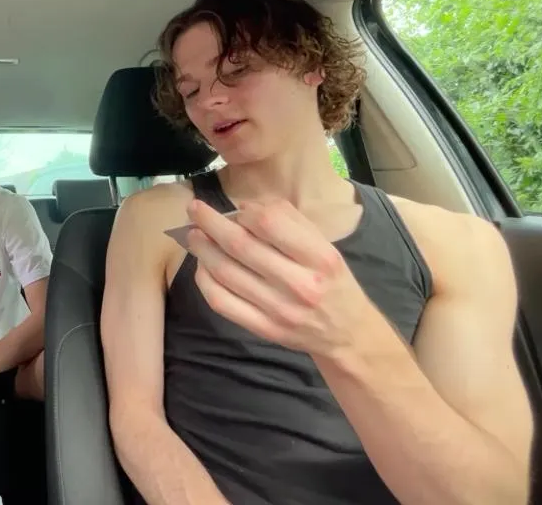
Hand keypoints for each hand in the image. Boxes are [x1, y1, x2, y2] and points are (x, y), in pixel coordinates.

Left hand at [184, 198, 377, 359]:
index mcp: (320, 258)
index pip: (270, 224)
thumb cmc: (332, 282)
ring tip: (193, 235)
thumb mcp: (325, 246)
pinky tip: (202, 266)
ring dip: (202, 250)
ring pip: (226, 273)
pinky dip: (204, 281)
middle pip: (241, 247)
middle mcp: (300, 284)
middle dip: (211, 224)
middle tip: (194, 210)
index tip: (236, 209)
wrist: (347, 334)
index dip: (245, 212)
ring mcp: (279, 310)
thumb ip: (290, 221)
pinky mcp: (264, 329)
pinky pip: (222, 302)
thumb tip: (246, 207)